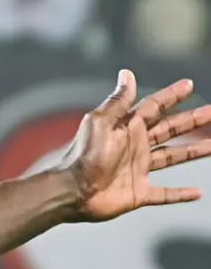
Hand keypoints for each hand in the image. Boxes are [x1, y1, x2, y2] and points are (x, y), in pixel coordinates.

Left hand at [62, 69, 210, 221]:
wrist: (71, 191)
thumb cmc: (83, 156)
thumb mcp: (101, 122)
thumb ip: (118, 101)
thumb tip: (126, 73)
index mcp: (127, 128)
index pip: (155, 107)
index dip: (171, 96)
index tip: (189, 85)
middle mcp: (136, 147)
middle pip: (170, 130)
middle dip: (192, 120)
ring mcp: (138, 170)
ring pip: (173, 157)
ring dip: (194, 151)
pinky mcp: (138, 193)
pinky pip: (164, 194)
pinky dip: (180, 194)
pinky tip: (197, 193)